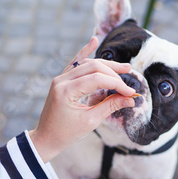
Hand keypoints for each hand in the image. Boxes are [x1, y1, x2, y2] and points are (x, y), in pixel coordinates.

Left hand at [29, 37, 135, 162]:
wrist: (46, 138)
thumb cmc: (67, 133)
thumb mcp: (91, 122)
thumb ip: (110, 106)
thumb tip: (130, 99)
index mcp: (66, 91)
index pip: (97, 79)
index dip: (117, 84)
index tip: (131, 92)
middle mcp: (61, 80)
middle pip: (93, 67)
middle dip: (114, 72)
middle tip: (130, 78)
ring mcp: (60, 78)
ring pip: (86, 63)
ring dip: (106, 65)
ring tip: (124, 67)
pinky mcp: (62, 79)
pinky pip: (76, 63)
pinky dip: (86, 53)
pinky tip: (94, 41)